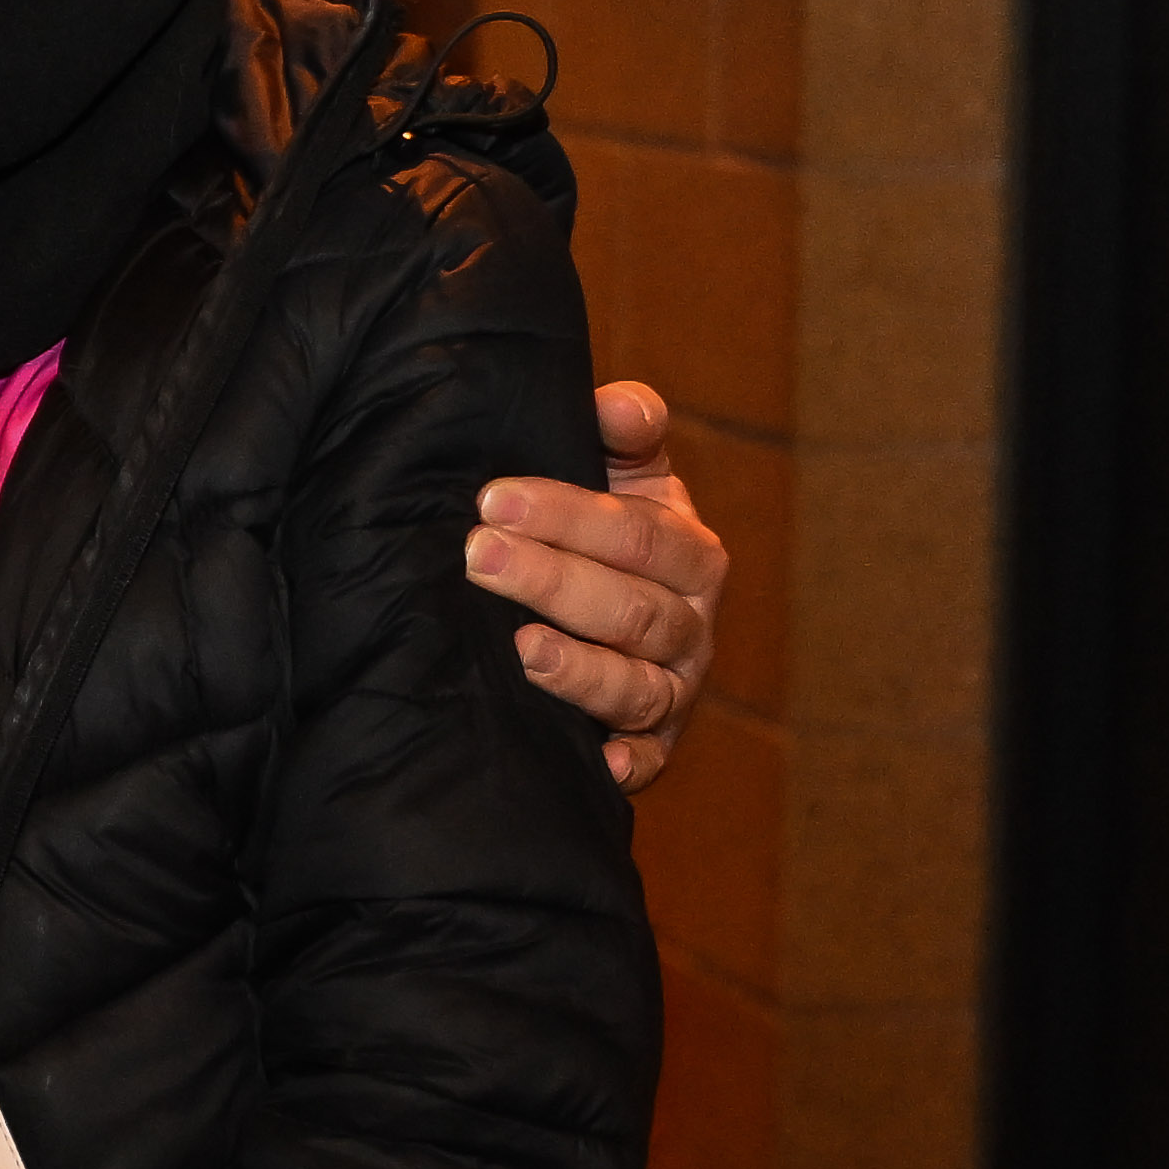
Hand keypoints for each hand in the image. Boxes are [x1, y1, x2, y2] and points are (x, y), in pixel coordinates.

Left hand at [470, 378, 727, 791]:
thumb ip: (623, 430)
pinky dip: (632, 764)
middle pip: (629, 607)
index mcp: (688, 552)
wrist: (614, 605)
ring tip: (520, 648)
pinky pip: (651, 759)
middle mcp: (690, 623)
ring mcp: (674, 688)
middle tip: (477, 558)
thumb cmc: (607, 532)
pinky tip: (602, 763)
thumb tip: (618, 404)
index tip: (494, 498)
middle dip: (551, 581)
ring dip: (579, 670)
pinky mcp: (655, 744)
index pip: (634, 532)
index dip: (567, 513)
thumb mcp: (623, 473)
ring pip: (635, 683)